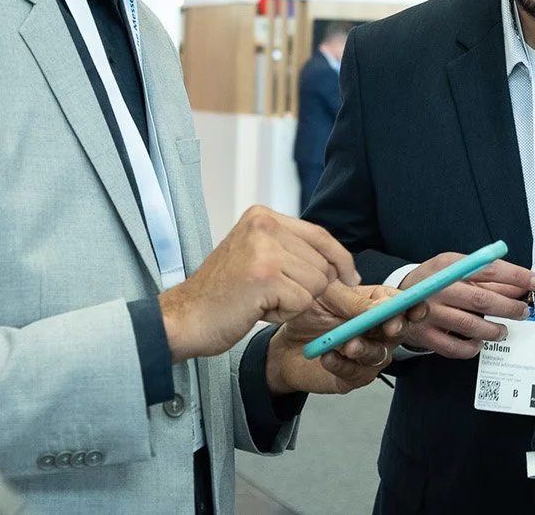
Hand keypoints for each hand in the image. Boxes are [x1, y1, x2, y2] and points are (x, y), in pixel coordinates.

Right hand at [159, 206, 359, 362]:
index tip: (349, 277)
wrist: (184, 318)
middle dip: (306, 287)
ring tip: (261, 300)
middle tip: (268, 294)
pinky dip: (284, 313)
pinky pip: (302, 300)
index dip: (340, 259)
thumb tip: (340, 264)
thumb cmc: (222, 295)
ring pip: (316, 283)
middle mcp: (264, 225)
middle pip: (323, 261)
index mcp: (263, 216)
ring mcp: (264, 249)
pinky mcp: (265, 275)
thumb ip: (291, 251)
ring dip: (294, 301)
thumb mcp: (257, 256)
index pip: (320, 234)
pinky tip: (257, 309)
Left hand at [266, 283, 426, 394]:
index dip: (413, 306)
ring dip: (365, 349)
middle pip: (400, 331)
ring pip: (380, 354)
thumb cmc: (308, 313)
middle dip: (397, 328)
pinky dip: (342, 365)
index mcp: (376, 304)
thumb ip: (354, 300)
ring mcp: (368, 355)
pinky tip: (327, 356)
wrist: (285, 344)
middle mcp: (378, 331)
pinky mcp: (354, 377)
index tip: (413, 309)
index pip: (403, 304)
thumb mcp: (327, 296)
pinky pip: (357, 374)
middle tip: (389, 327)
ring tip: (346, 344)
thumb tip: (383, 306)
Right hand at [398, 253, 534, 358]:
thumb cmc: (433, 281)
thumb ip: (486, 276)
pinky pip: (453, 348)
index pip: (488, 269)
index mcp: (448, 266)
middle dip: (508, 307)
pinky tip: (479, 343)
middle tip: (523, 311)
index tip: (534, 281)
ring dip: (493, 330)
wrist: (394, 297)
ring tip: (504, 330)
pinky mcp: (425, 335)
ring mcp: (429, 313)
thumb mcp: (455, 268)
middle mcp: (437, 288)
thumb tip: (519, 285)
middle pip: (480, 299)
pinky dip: (470, 348)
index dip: (515, 276)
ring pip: (469, 325)